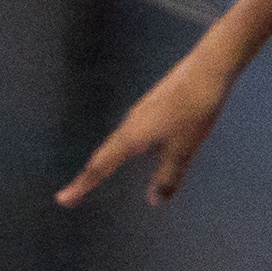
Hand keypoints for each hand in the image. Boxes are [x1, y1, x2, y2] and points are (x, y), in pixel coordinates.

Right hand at [59, 40, 236, 205]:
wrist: (208, 68)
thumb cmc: (194, 111)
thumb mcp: (183, 150)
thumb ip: (168, 176)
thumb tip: (155, 201)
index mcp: (131, 137)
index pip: (100, 167)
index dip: (82, 186)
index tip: (62, 200)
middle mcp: (130, 123)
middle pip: (106, 153)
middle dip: (93, 172)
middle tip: (78, 190)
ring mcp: (142, 110)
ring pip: (124, 141)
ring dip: (114, 158)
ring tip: (107, 171)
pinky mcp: (156, 102)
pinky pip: (139, 131)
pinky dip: (136, 145)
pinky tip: (154, 148)